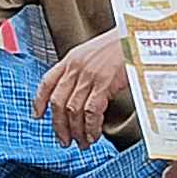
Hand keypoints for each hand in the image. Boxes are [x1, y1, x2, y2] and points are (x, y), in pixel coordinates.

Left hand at [37, 29, 139, 149]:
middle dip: (58, 126)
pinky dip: (91, 127)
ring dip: (76, 131)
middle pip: (58, 102)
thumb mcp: (95, 53)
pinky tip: (94, 135)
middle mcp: (76, 67)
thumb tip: (81, 94)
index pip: (47, 82)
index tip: (36, 116)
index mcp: (71, 59)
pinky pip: (91, 111)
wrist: (140, 35)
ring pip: (73, 110)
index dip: (38, 101)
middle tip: (64, 141)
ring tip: (81, 143)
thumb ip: (84, 71)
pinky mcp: (104, 82)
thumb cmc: (122, 45)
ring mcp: (89, 75)